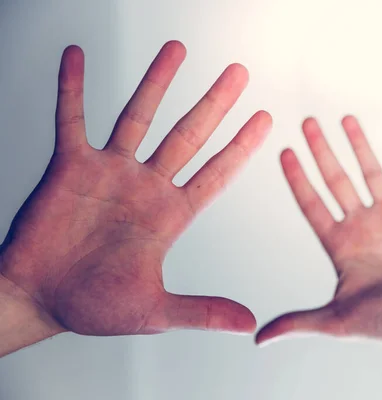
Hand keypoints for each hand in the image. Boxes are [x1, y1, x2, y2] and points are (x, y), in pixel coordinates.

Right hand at [0, 41, 271, 337]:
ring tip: (178, 48)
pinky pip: (71, 118)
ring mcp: (110, 172)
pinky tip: (78, 56)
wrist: (40, 299)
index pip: (216, 173)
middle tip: (240, 73)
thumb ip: (202, 312)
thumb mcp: (155, 311)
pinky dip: (73, 88)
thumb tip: (249, 325)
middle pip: (189, 135)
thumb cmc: (94, 307)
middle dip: (215, 104)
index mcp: (171, 216)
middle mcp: (147, 186)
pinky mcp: (70, 167)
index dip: (242, 147)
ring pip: (139, 117)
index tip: (266, 120)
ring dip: (157, 82)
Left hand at [256, 116, 381, 346]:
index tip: (283, 151)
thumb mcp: (337, 322)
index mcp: (339, 245)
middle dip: (322, 151)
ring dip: (359, 145)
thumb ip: (299, 322)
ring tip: (345, 118)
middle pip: (336, 180)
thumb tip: (257, 339)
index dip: (298, 179)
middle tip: (307, 121)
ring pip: (371, 173)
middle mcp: (361, 226)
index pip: (312, 204)